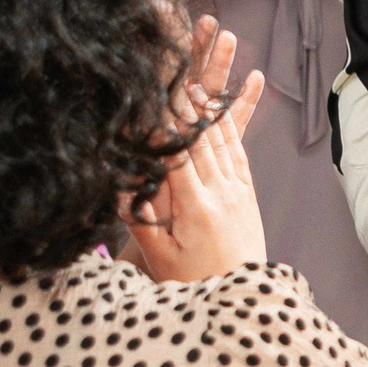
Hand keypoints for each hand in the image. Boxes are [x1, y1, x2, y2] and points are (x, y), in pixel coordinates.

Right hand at [128, 34, 267, 282]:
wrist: (242, 297)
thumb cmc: (193, 281)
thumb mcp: (159, 255)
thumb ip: (141, 220)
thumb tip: (120, 186)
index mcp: (196, 208)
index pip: (178, 156)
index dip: (166, 125)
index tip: (154, 96)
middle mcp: (221, 193)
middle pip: (202, 139)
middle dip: (190, 103)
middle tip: (179, 69)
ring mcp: (238, 192)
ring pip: (224, 141)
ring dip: (212, 108)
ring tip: (201, 78)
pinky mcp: (247, 195)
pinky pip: (239, 154)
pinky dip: (232, 128)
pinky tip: (226, 109)